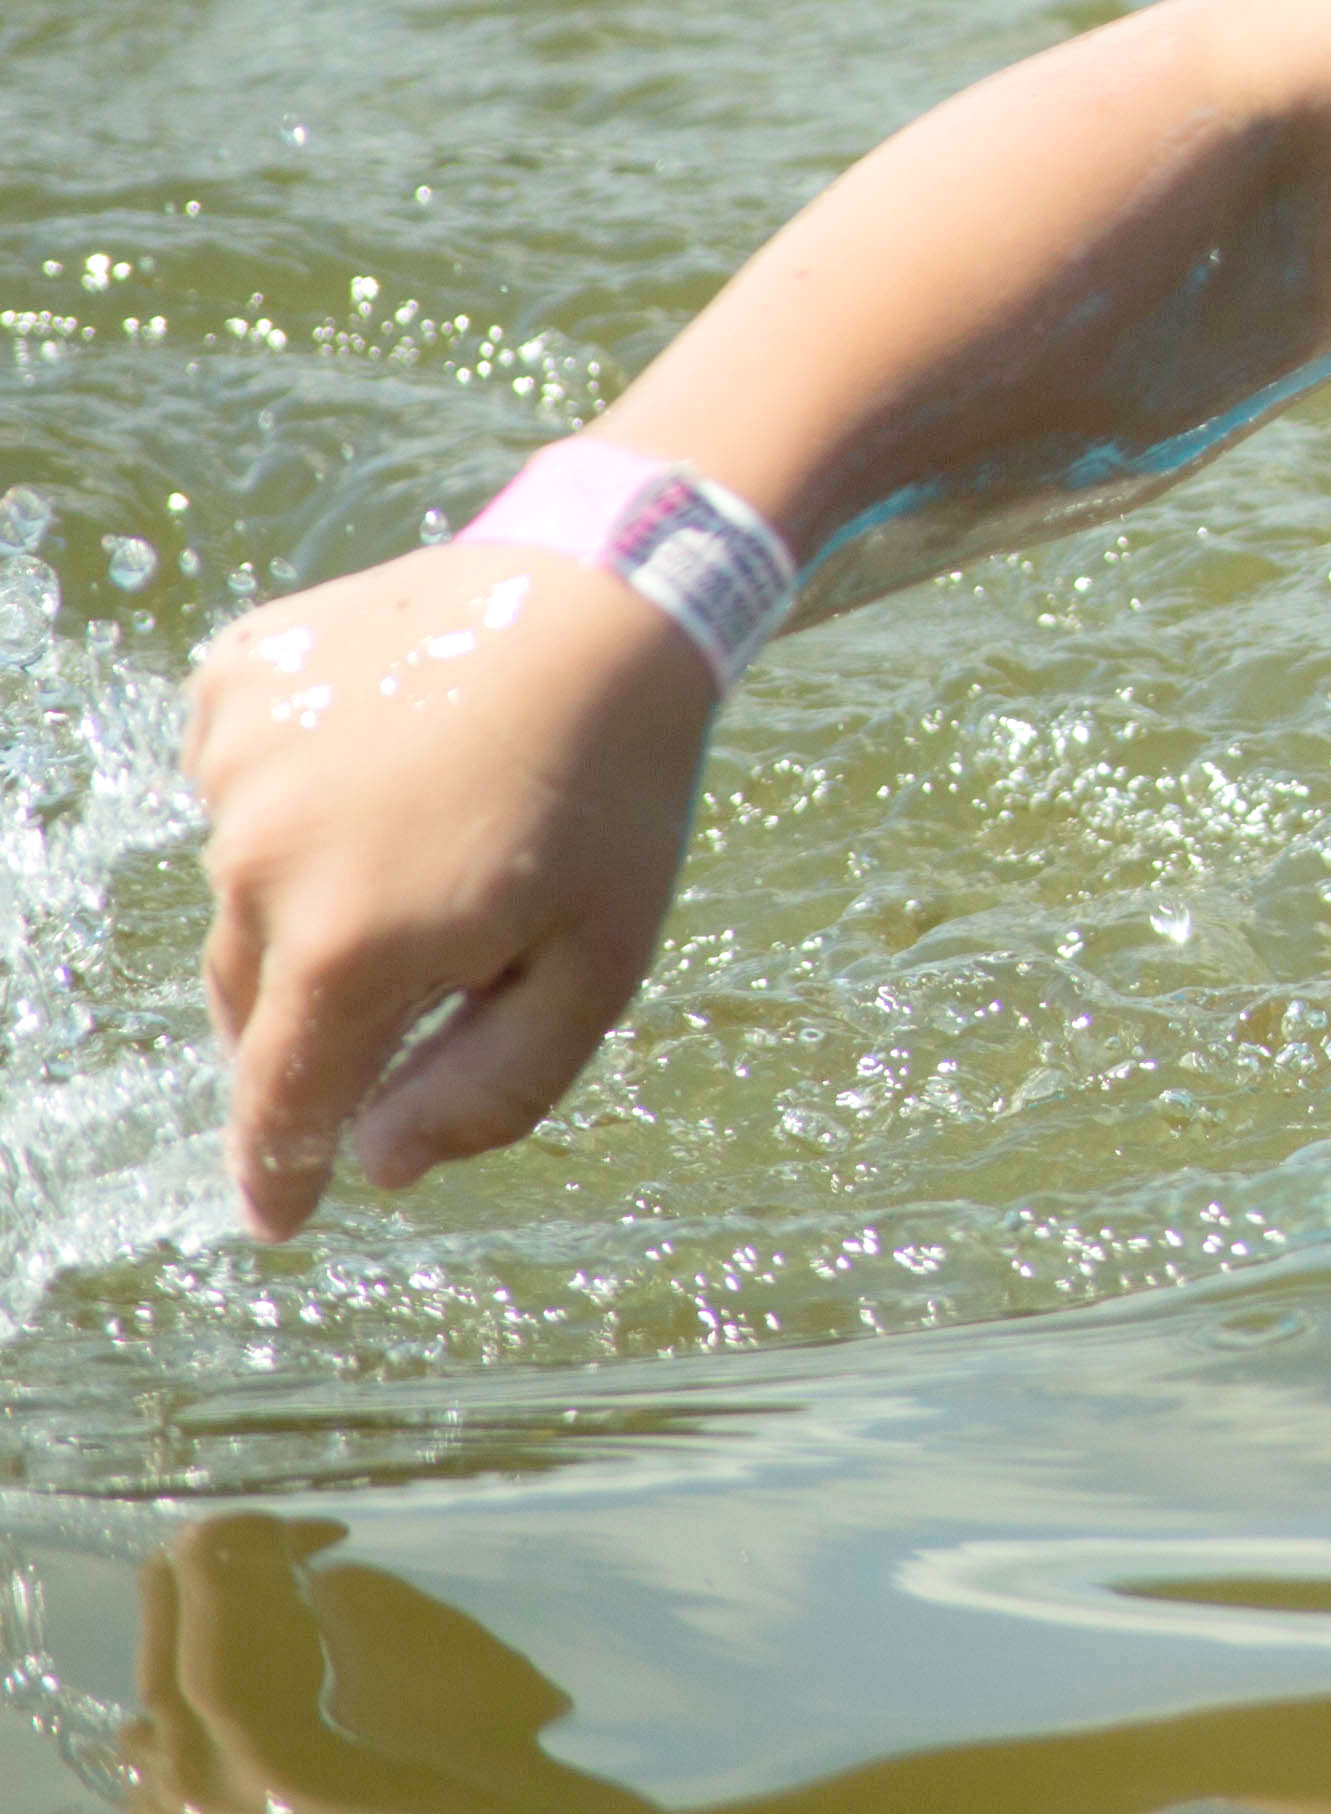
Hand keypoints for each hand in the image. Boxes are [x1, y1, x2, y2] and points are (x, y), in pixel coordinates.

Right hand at [184, 539, 716, 1240]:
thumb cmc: (615, 792)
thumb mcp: (598, 963)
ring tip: (436, 824)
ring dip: (318, 888)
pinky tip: (395, 746)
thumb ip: (488, 1088)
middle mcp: (262, 860)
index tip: (280, 1217)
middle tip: (413, 975)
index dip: (278, 1170)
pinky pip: (244, 779)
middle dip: (319, 1016)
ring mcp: (235, 764)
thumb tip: (373, 1166)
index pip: (281, 1099)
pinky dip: (300, 787)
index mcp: (349, 944)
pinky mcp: (232, 684)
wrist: (609, 596)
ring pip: (250, 883)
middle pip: (260, 997)